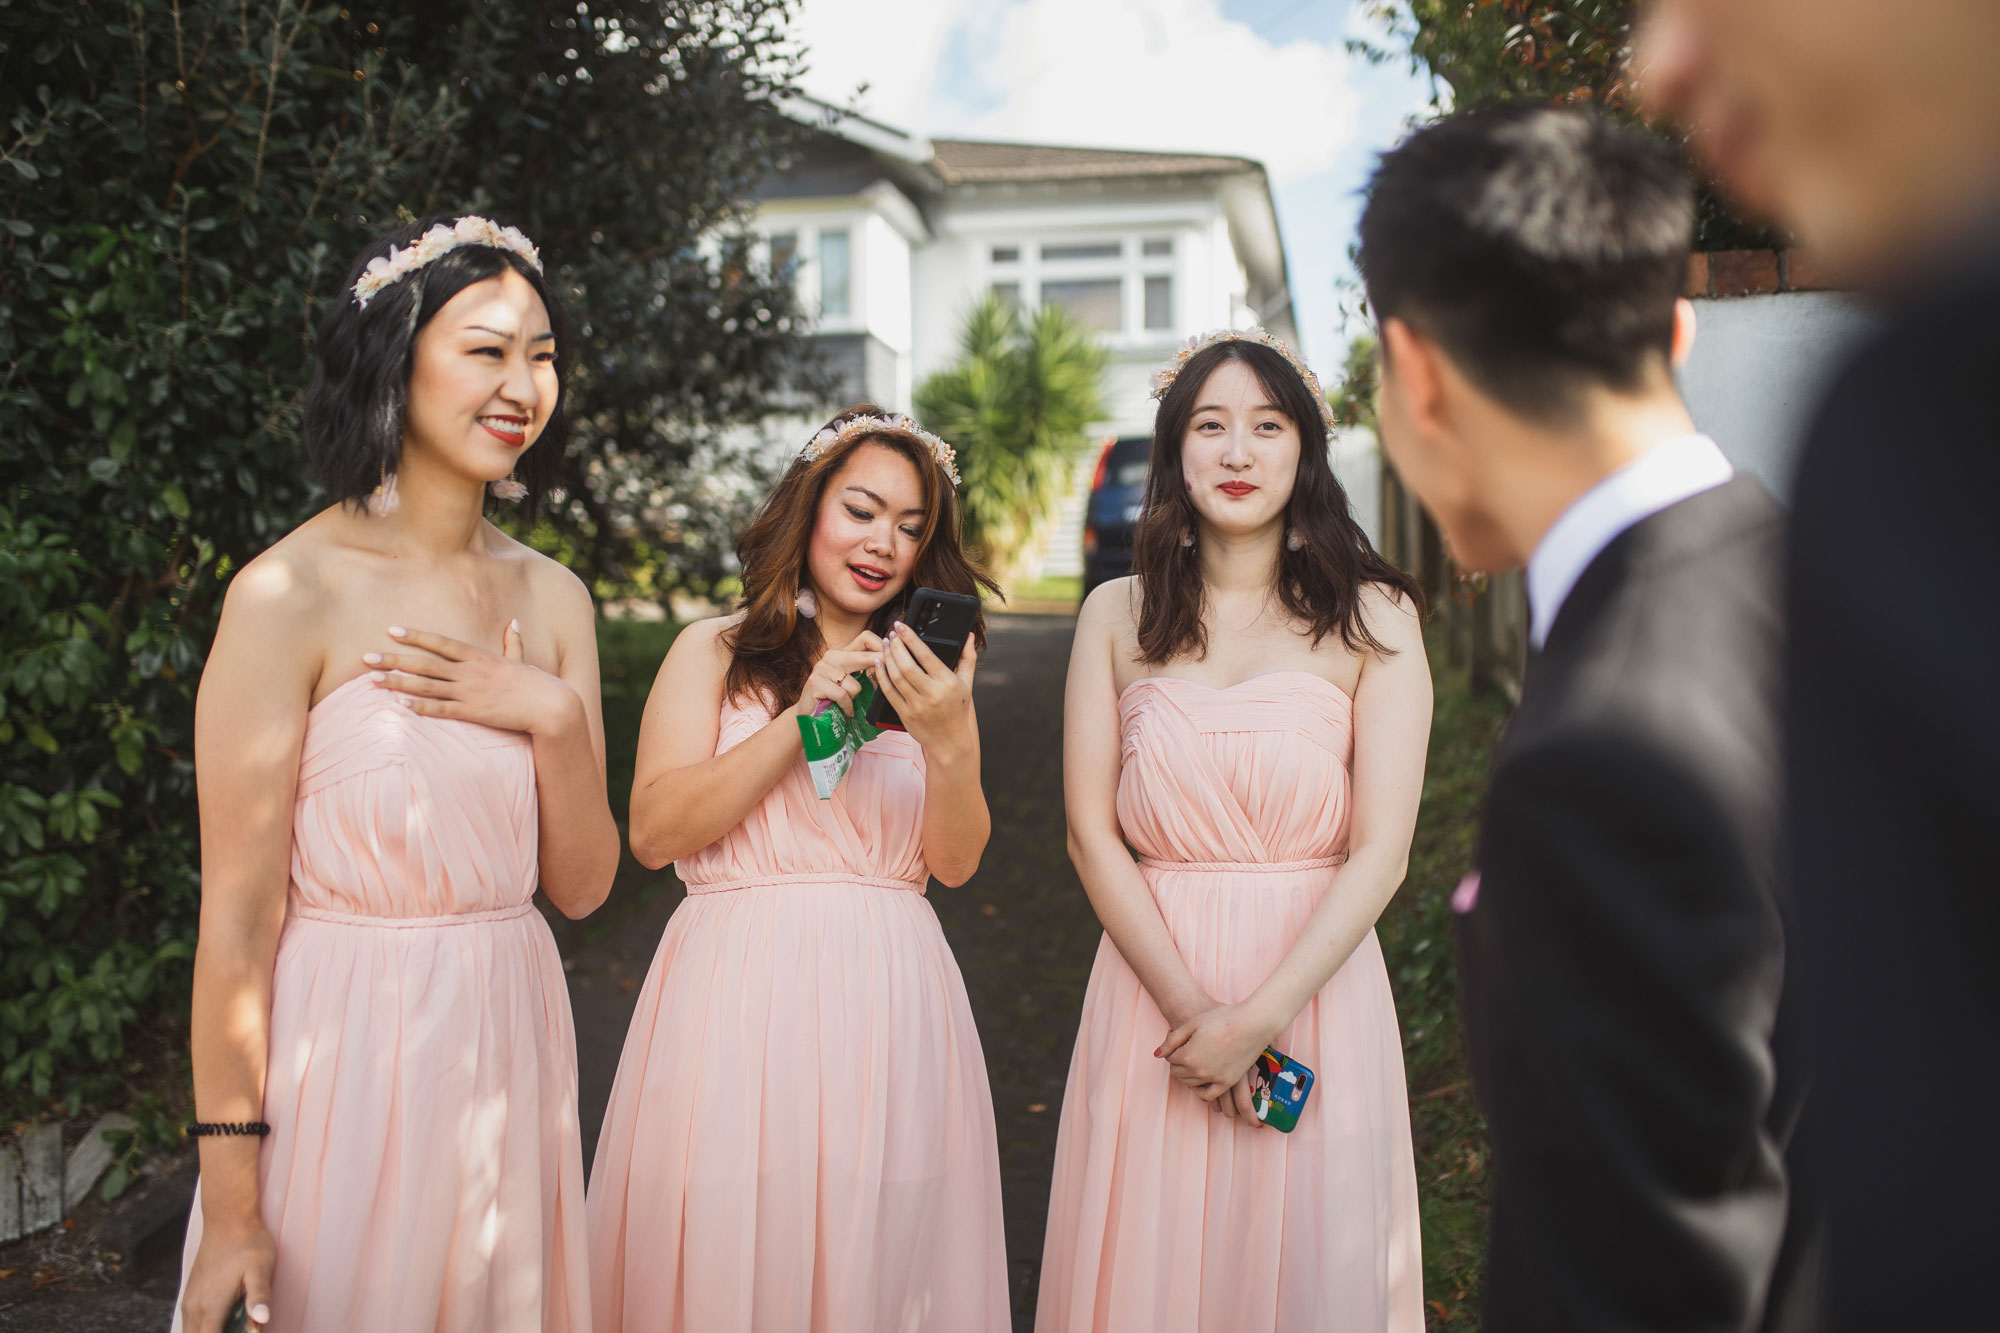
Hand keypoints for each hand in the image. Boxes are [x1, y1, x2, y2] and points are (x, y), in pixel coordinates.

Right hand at [180, 1217, 275, 1330]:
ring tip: (236, 1324)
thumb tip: (262, 1320)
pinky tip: (227, 1321)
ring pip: (192, 1332)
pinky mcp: (191, 1294)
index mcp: (210, 1307)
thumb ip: (260, 1296)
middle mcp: (193, 1308)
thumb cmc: (248, 1243)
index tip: (246, 1332)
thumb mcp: (261, 1269)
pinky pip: (193, 1323)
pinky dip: (206, 1328)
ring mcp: (189, 1301)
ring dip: (212, 1332)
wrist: (228, 1217)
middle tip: (242, 1327)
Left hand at [367, 621, 577, 735]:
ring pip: (426, 686)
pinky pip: (441, 709)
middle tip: (365, 658)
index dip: (415, 636)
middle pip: (424, 664)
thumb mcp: (521, 659)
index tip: (391, 631)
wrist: (549, 705)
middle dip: (393, 659)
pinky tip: (399, 704)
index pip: (440, 643)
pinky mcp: (473, 712)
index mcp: (478, 657)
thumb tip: (514, 622)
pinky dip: (419, 706)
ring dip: (397, 682)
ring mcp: (469, 692)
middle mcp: (469, 672)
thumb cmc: (535, 684)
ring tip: (372, 680)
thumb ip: (513, 642)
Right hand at [791, 632, 884, 718]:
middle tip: (885, 678)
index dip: (881, 646)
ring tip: (847, 703)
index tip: (891, 658)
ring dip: (855, 698)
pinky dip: (847, 707)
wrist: (809, 715)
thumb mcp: (851, 681)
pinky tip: (844, 711)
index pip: (866, 638)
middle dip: (877, 667)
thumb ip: (865, 670)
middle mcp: (832, 657)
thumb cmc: (834, 699)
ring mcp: (822, 668)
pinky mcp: (816, 683)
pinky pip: (843, 696)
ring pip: (855, 685)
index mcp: (843, 654)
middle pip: (863, 657)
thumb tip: (891, 666)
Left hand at [877, 625, 976, 759]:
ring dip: (887, 658)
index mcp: (948, 683)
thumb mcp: (967, 684)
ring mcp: (917, 705)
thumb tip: (969, 636)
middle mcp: (932, 694)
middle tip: (891, 634)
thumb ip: (968, 658)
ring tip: (885, 645)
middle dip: (896, 646)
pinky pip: (889, 692)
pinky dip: (882, 676)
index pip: (926, 655)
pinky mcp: (905, 714)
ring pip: (896, 677)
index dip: (911, 638)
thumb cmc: (957, 710)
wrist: (949, 742)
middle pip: (907, 665)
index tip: (901, 626)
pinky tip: (879, 663)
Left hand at [1157, 999, 1284, 1111]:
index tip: (1181, 1040)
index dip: (1173, 1049)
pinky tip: (1202, 1080)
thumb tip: (1158, 1054)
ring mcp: (1214, 1079)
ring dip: (1188, 1075)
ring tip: (1194, 1061)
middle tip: (1186, 1050)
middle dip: (1178, 1062)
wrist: (1252, 1023)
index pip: (1170, 1059)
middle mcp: (1199, 1071)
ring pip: (1191, 1084)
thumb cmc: (1222, 1019)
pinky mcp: (1228, 1082)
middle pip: (1178, 1073)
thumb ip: (1172, 1040)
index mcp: (1188, 1056)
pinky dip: (1200, 1091)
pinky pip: (1208, 1095)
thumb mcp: (1192, 1024)